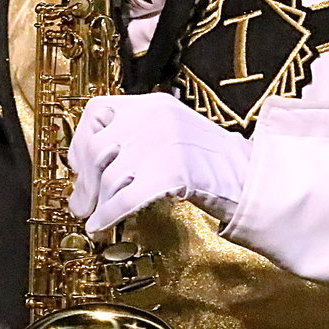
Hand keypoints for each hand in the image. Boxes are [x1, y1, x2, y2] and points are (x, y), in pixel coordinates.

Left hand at [68, 92, 250, 233]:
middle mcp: (155, 118)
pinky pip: (124, 198)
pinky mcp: (171, 174)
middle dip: (84, 181)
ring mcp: (164, 145)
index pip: (98, 111)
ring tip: (93, 217)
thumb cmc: (210, 160)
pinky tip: (101, 225)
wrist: (250, 176)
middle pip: (97, 149)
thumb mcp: (172, 130)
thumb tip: (86, 170)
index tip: (77, 164)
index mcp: (153, 103)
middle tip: (79, 203)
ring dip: (97, 203)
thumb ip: (134, 138)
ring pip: (109, 177)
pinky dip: (107, 215)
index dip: (80, 139)